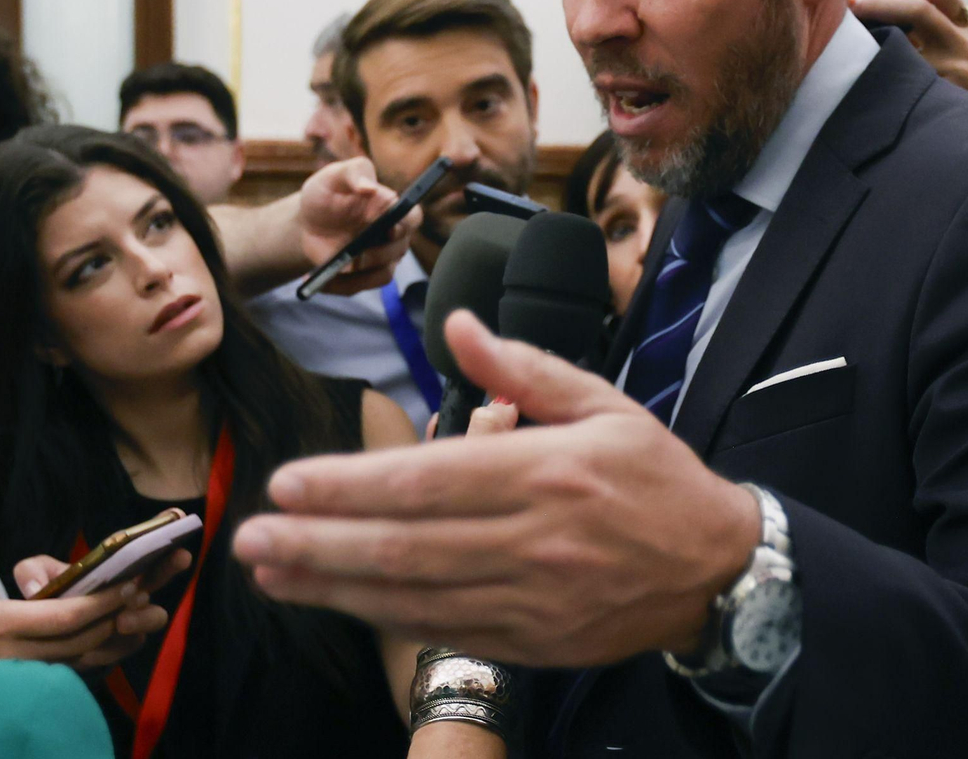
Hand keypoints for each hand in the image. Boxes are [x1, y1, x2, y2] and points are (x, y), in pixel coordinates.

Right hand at [0, 555, 184, 668]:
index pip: (64, 616)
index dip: (103, 601)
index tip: (132, 584)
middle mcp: (15, 657)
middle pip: (84, 639)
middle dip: (124, 615)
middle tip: (157, 594)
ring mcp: (18, 679)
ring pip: (82, 661)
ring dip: (119, 640)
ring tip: (150, 618)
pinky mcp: (18, 691)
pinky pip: (67, 675)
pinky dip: (97, 659)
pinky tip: (117, 644)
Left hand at [232, 311, 760, 666]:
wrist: (718, 571)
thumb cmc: (655, 478)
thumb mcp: (603, 403)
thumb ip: (523, 367)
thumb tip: (455, 326)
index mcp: (547, 472)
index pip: (428, 480)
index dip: (351, 486)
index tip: (290, 483)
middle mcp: (532, 540)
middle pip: (405, 546)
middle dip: (318, 544)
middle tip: (249, 536)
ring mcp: (530, 599)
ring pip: (413, 596)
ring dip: (334, 587)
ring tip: (270, 572)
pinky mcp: (531, 642)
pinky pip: (444, 631)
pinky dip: (385, 618)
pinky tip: (338, 602)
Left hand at [298, 157, 421, 294]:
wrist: (308, 220)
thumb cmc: (326, 192)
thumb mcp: (334, 176)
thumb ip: (353, 173)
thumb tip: (369, 188)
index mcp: (390, 207)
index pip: (412, 217)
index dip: (405, 225)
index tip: (389, 229)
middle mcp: (392, 234)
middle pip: (400, 249)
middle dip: (379, 253)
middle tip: (355, 251)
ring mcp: (381, 257)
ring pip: (384, 273)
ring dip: (360, 273)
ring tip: (332, 268)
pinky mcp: (364, 274)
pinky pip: (362, 286)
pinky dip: (341, 285)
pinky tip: (321, 280)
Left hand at [849, 0, 967, 121]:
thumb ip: (939, 39)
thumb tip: (890, 23)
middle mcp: (964, 45)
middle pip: (921, 9)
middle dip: (881, 4)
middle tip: (853, 6)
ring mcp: (954, 70)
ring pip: (908, 40)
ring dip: (876, 33)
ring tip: (851, 34)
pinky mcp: (945, 94)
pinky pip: (905, 77)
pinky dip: (882, 68)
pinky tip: (862, 71)